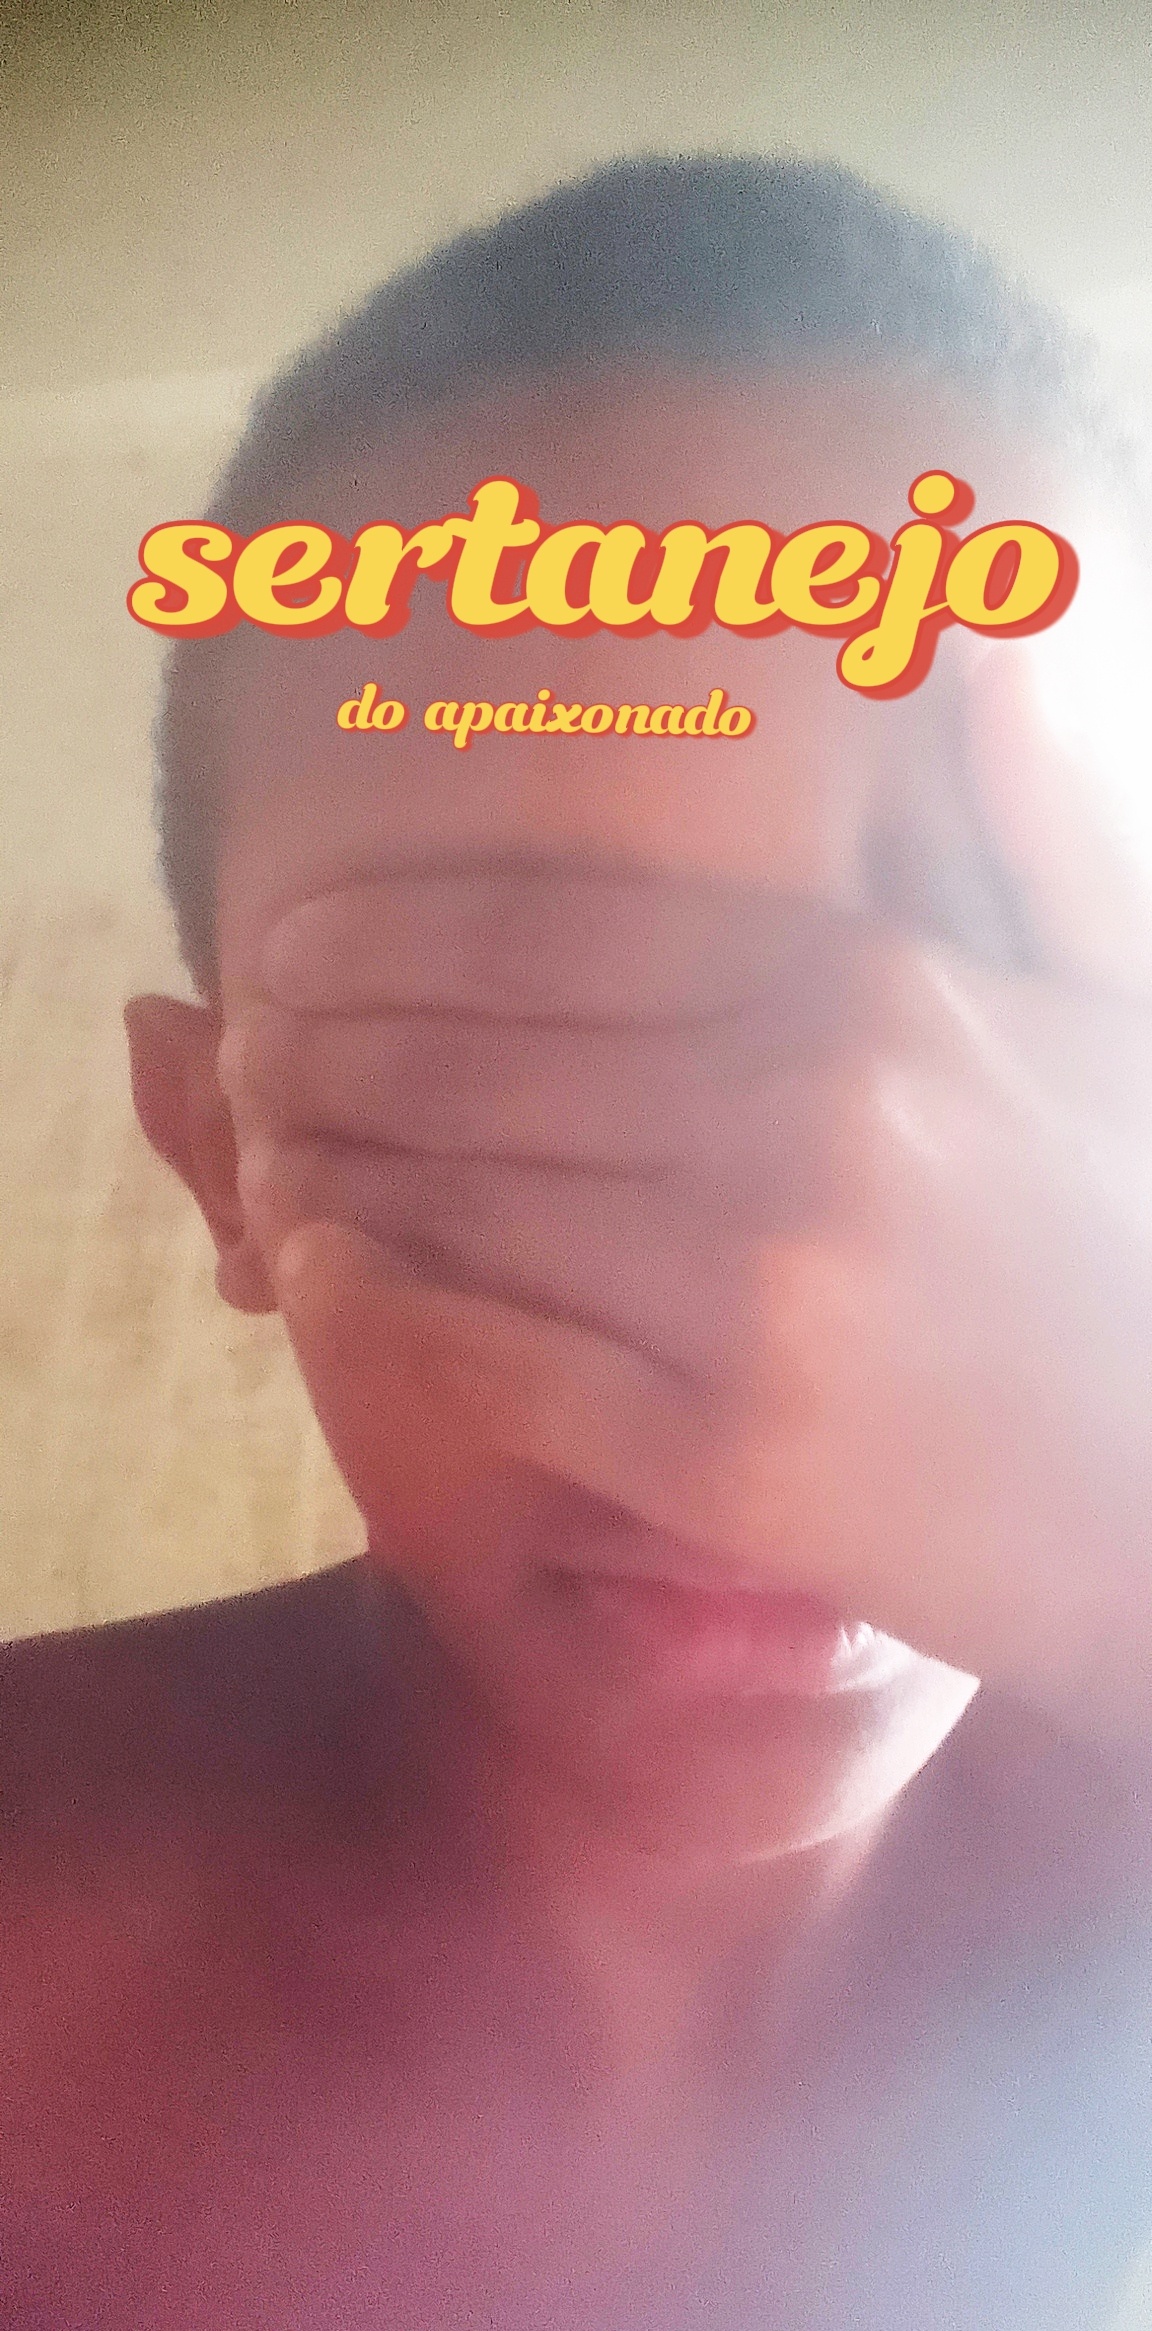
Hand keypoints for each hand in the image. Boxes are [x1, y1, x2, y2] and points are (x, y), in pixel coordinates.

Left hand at [219, 866, 1151, 1716]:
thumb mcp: (1123, 1004)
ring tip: (258, 1148)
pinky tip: (323, 1272)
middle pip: (476, 1063)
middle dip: (323, 1051)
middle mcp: (798, 1123)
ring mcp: (754, 1294)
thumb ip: (1040, 820)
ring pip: (463, 1202)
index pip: (557, 935)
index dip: (386, 937)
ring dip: (327, 1169)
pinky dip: (386, 1309)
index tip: (288, 946)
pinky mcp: (724, 1455)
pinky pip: (496, 1357)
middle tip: (245, 1052)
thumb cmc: (1140, 1242)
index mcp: (873, 995)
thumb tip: (990, 636)